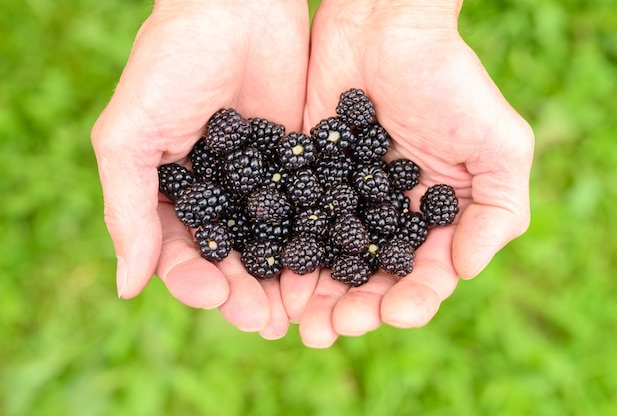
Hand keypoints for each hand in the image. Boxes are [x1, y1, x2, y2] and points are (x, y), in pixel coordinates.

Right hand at [91, 0, 309, 338]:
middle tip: (266, 322)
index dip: (196, 282)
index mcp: (172, 197)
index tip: (217, 298)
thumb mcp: (130, 135)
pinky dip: (319, 241)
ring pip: (274, 245)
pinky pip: (310, 211)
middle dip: (246, 292)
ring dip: (284, 281)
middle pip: (233, 260)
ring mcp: (262, 185)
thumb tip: (127, 289)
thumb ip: (128, 209)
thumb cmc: (170, 64)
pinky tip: (332, 266)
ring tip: (300, 312)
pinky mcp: (302, 167)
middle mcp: (219, 198)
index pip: (182, 255)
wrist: (236, 7)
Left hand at [284, 0, 533, 346]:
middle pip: (372, 278)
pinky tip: (273, 278)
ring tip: (300, 324)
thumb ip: (498, 209)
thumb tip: (467, 270)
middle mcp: (388, 217)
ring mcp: (344, 201)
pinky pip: (295, 225)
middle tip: (332, 330)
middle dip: (355, 308)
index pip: (425, 273)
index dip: (414, 299)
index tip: (395, 313)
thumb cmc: (448, 81)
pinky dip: (285, 254)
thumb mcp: (499, 143)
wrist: (384, 28)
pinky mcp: (306, 180)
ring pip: (330, 261)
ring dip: (317, 297)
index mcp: (434, 217)